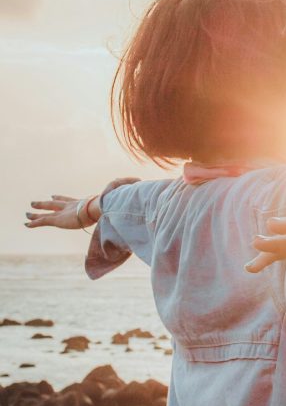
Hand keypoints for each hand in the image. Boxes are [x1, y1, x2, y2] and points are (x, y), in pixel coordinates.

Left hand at [25, 177, 139, 229]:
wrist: (107, 205)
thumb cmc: (115, 201)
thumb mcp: (122, 194)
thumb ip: (128, 188)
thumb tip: (139, 181)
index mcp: (83, 202)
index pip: (71, 200)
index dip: (62, 198)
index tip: (54, 195)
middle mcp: (72, 206)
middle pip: (57, 204)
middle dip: (47, 203)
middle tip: (37, 202)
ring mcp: (66, 212)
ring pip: (48, 211)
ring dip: (37, 212)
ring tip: (26, 214)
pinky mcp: (61, 219)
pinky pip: (45, 221)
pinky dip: (35, 222)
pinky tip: (26, 224)